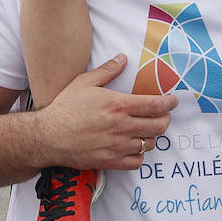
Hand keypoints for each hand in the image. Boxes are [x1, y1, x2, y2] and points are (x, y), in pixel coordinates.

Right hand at [36, 55, 177, 171]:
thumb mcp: (84, 82)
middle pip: (158, 126)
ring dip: (152, 136)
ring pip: (149, 144)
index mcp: (118, 105)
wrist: (48, 136)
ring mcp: (117, 146)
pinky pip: (136, 161)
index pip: (154, 105)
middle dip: (165, 120)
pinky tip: (134, 147)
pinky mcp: (110, 161)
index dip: (169, 103)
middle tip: (163, 116)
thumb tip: (122, 58)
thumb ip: (107, 71)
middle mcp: (121, 126)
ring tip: (148, 130)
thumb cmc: (65, 107)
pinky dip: (139, 155)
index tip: (173, 102)